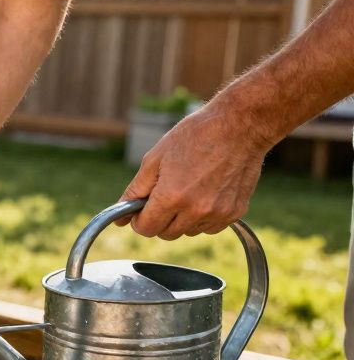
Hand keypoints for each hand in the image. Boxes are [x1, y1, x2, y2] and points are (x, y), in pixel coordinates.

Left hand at [118, 102, 268, 238]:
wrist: (239, 126)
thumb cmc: (195, 136)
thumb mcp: (155, 159)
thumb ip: (135, 191)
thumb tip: (120, 219)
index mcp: (171, 197)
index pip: (145, 229)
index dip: (139, 220)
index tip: (142, 210)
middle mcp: (195, 210)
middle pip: (166, 234)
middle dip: (160, 219)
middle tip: (165, 195)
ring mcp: (217, 213)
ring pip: (188, 231)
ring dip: (182, 218)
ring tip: (188, 189)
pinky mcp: (235, 213)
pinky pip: (210, 227)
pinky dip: (203, 217)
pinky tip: (206, 193)